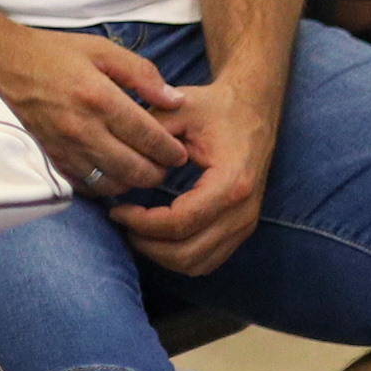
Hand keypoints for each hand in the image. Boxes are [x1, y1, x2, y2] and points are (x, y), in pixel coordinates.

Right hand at [0, 21, 188, 195]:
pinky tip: (115, 173)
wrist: (8, 61)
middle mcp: (82, 128)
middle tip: (166, 165)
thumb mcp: (103, 50)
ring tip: (143, 169)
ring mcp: (65, 147)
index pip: (148, 137)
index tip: (181, 153)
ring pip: (112, 184)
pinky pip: (87, 186)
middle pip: (134, 169)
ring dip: (134, 182)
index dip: (171, 151)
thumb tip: (175, 100)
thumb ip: (143, 74)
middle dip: (158, 172)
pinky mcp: (52, 157)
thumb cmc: (56, 53)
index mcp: (99, 98)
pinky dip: (106, 186)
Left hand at [109, 81, 276, 276]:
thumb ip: (151, 130)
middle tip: (122, 222)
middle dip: (147, 244)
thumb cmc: (216, 107)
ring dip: (160, 254)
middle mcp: (243, 210)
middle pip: (187, 252)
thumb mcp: (181, 107)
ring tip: (135, 229)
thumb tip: (120, 157)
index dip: (142, 223)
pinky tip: (156, 235)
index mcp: (230, 182)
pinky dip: (178, 256)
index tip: (117, 210)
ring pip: (197, 264)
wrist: (253, 109)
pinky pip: (207, 260)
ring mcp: (246, 223)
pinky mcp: (242, 229)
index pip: (180, 222)